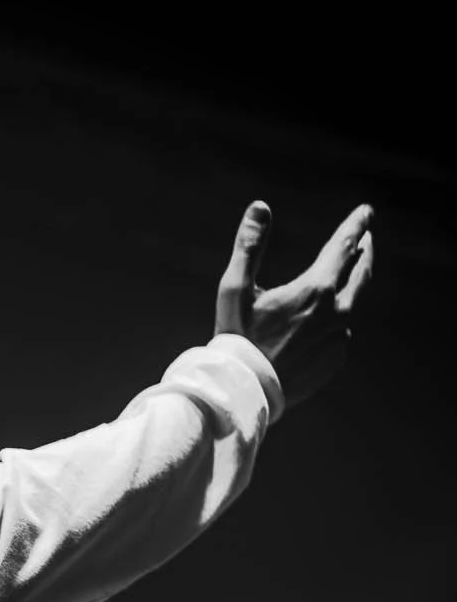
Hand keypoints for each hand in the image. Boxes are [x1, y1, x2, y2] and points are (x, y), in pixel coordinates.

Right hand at [214, 199, 373, 409]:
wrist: (244, 395)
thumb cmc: (236, 340)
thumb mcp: (234, 289)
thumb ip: (250, 245)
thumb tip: (260, 206)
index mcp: (316, 289)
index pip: (345, 246)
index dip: (356, 225)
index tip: (366, 212)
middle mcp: (337, 312)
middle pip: (361, 273)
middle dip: (364, 252)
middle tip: (366, 239)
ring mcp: (339, 338)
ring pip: (352, 304)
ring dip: (351, 286)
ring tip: (347, 278)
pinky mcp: (335, 360)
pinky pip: (341, 333)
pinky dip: (336, 321)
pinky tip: (324, 324)